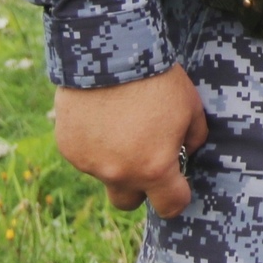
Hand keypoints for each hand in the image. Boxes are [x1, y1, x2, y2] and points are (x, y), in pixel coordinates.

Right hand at [54, 64, 207, 217]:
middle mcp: (118, 173)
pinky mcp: (68, 149)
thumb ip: (194, 139)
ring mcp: (89, 164)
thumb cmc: (158, 82)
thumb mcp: (192, 108)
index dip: (178, 196)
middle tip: (147, 156)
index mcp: (153, 169)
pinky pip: (85, 155)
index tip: (178, 184)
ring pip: (105, 173)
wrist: (111, 56)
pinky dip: (95, 143)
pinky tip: (102, 115)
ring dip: (115, 159)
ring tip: (123, 120)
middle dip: (140, 187)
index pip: (170, 205)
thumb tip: (186, 152)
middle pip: (129, 202)